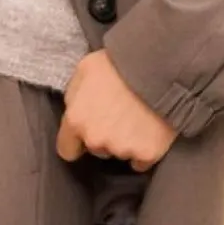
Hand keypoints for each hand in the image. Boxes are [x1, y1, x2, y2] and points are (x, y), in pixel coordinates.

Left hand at [56, 49, 177, 172]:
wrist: (156, 68)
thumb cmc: (118, 64)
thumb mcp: (85, 69)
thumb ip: (74, 94)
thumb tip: (75, 107)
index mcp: (76, 120)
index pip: (67, 149)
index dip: (76, 141)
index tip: (86, 133)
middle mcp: (96, 140)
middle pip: (96, 149)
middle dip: (104, 136)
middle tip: (117, 114)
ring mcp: (122, 149)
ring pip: (118, 153)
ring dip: (124, 141)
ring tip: (135, 117)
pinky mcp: (147, 154)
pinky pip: (141, 160)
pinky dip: (143, 150)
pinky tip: (148, 131)